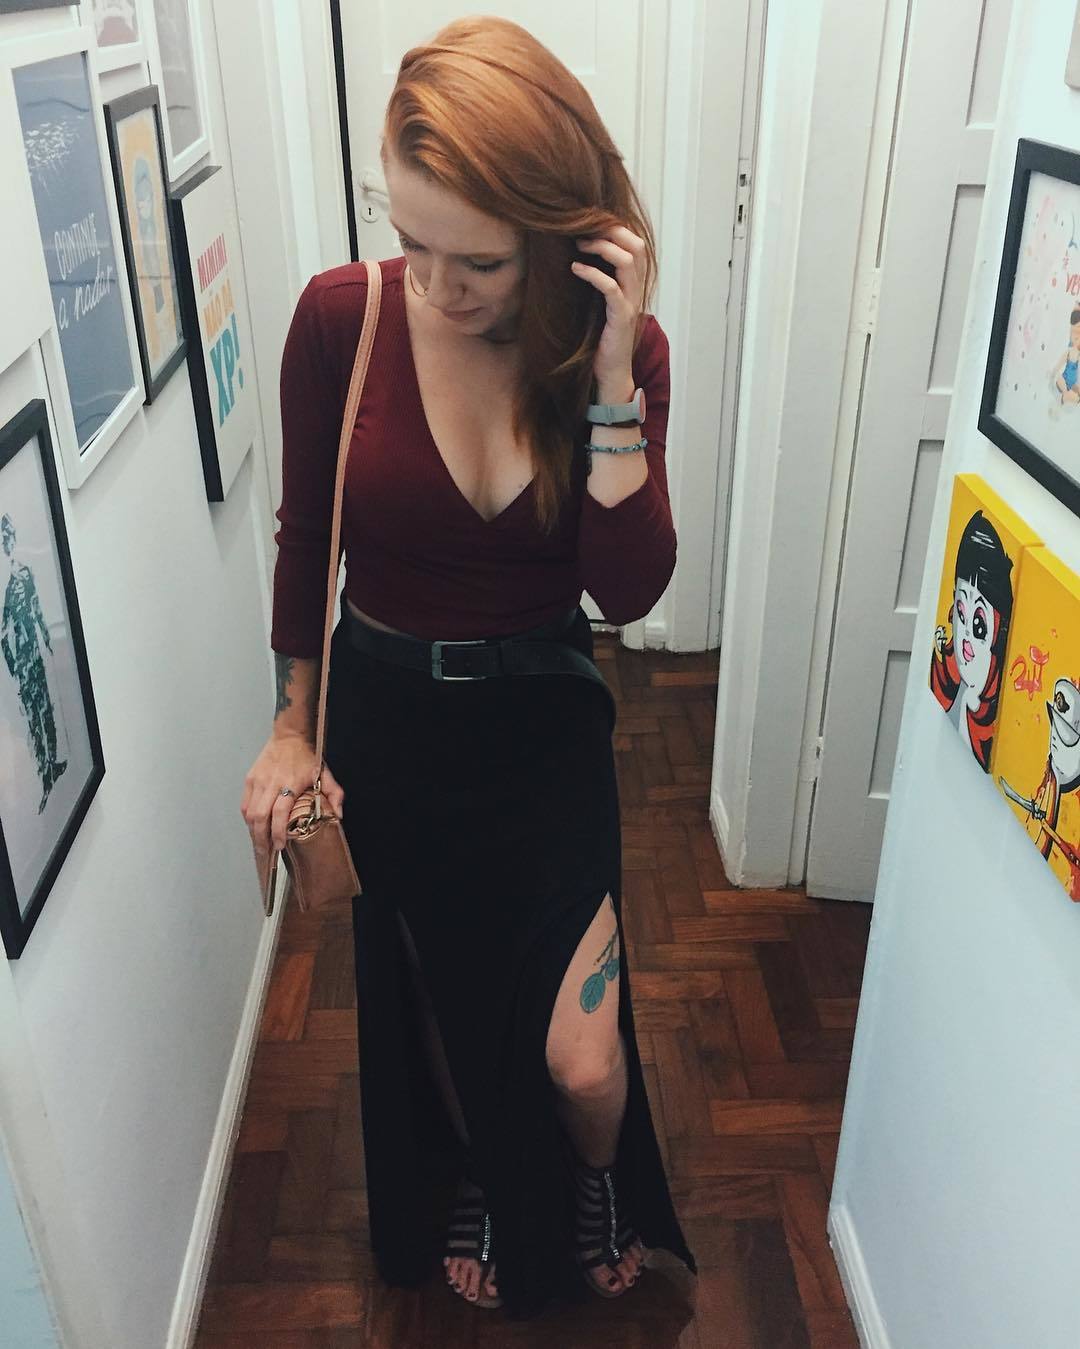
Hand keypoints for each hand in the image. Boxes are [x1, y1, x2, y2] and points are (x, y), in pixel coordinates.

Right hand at [241, 733, 345, 854]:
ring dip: (253, 831)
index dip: (277, 832)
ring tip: (260, 844)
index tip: (280, 846)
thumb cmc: (308, 756)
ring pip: (249, 813)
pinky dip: (248, 818)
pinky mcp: (250, 779)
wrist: (289, 735)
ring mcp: (258, 781)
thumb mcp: (325, 773)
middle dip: (261, 838)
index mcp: (290, 783)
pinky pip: (245, 804)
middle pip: (259, 817)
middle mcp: (271, 783)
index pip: (278, 813)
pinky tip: (254, 827)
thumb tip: (338, 816)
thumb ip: (335, 794)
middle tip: (266, 853)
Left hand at [571, 224, 646, 397]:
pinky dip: (593, 274)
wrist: (611, 372)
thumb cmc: (601, 338)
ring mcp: (630, 303)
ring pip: (627, 261)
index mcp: (633, 284)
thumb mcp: (600, 302)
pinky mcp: (620, 317)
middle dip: (611, 231)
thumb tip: (576, 256)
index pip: (635, 244)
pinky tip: (575, 268)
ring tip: (579, 245)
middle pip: (636, 246)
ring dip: (602, 247)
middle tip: (584, 229)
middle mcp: (636, 290)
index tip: (591, 224)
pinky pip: (611, 288)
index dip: (616, 229)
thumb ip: (598, 280)